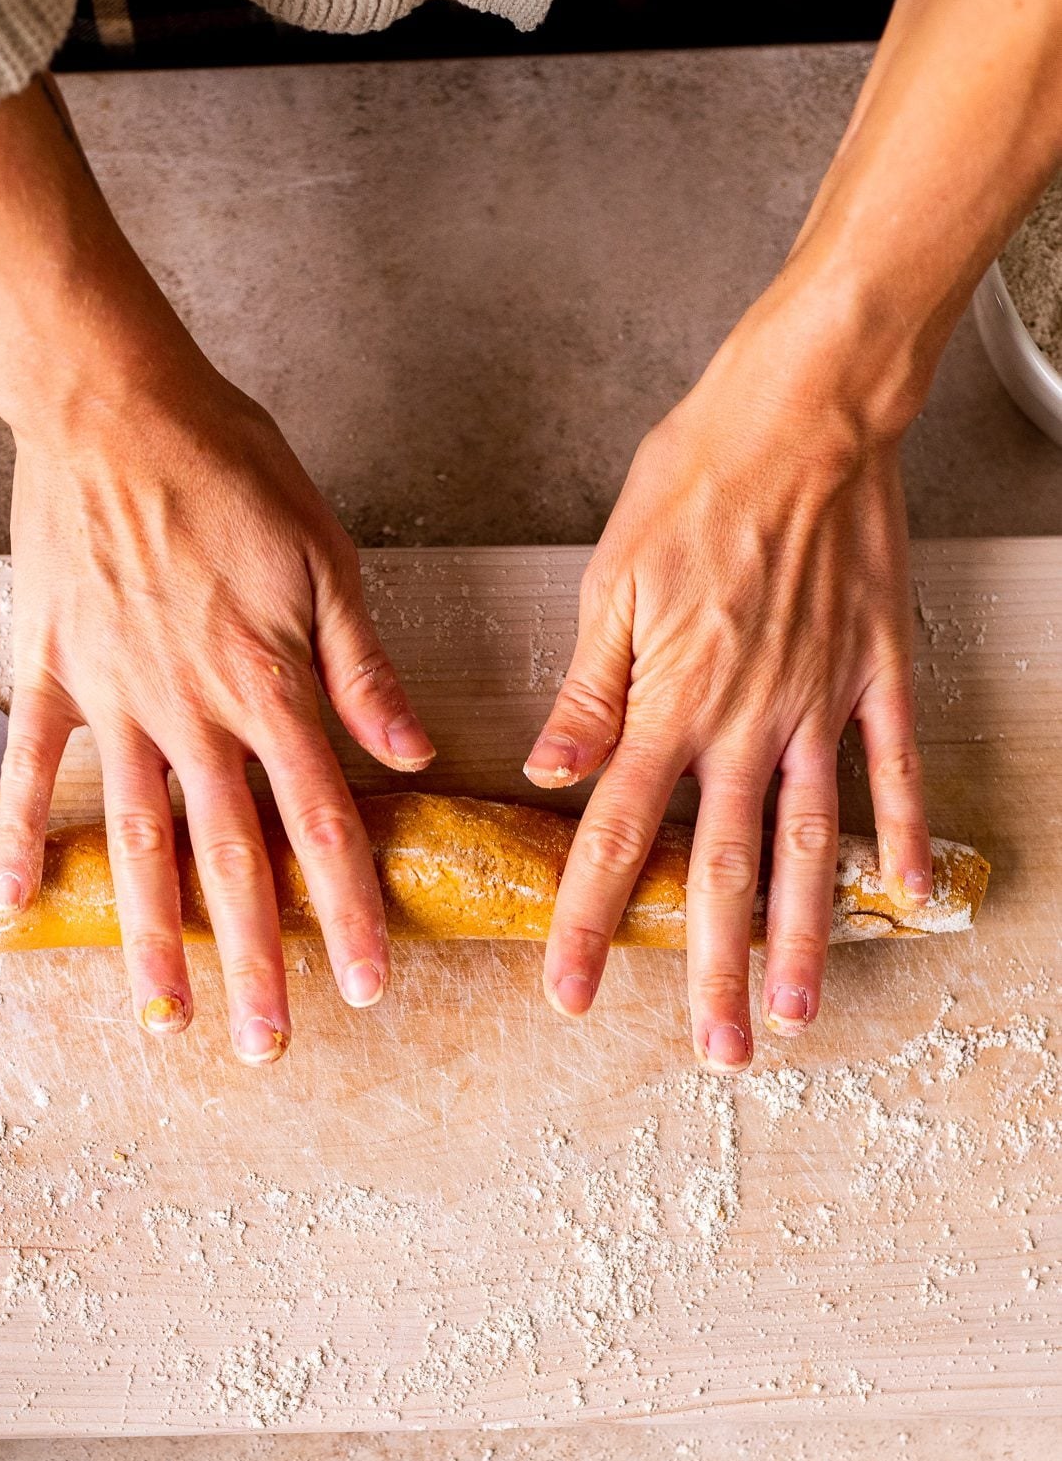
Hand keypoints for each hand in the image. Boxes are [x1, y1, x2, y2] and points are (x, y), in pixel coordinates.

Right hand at [0, 360, 432, 1061]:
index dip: (347, 909)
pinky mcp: (50, 671)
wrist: (110, 399)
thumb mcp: (325, 554)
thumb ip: (363, 667)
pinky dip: (13, 839)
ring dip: (150, 934)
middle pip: (230, 859)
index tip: (367, 984)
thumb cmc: (228, 464)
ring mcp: (112, 698)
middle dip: (255, 960)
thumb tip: (413, 756)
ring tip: (162, 1016)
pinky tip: (9, 908)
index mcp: (268, 683)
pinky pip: (27, 769)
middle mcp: (191, 710)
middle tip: (265, 1044)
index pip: (321, 822)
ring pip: (134, 840)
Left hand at [525, 299, 930, 1068]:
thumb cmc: (698, 479)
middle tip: (720, 1049)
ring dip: (806, 934)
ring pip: (812, 843)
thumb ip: (589, 692)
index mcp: (668, 702)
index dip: (585, 921)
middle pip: (723, 870)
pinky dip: (904, 834)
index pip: (615, 836)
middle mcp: (747, 722)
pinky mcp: (877, 675)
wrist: (805, 411)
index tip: (569, 993)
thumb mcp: (611, 581)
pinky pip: (893, 770)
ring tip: (802, 1010)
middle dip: (715, 970)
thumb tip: (550, 773)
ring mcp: (821, 706)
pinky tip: (909, 894)